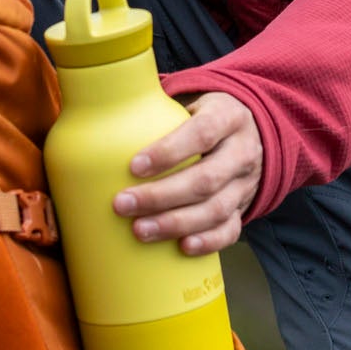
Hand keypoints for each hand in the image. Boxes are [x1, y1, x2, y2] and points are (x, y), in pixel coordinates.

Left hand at [113, 93, 262, 256]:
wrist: (248, 132)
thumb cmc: (202, 118)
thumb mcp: (190, 102)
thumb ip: (156, 109)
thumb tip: (102, 120)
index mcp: (228, 117)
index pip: (203, 133)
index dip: (168, 152)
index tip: (134, 167)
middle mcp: (242, 150)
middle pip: (206, 179)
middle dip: (161, 196)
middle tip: (122, 204)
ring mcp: (246, 182)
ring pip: (216, 209)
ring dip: (175, 223)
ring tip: (139, 230)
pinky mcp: (244, 207)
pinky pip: (231, 230)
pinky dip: (208, 241)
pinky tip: (182, 247)